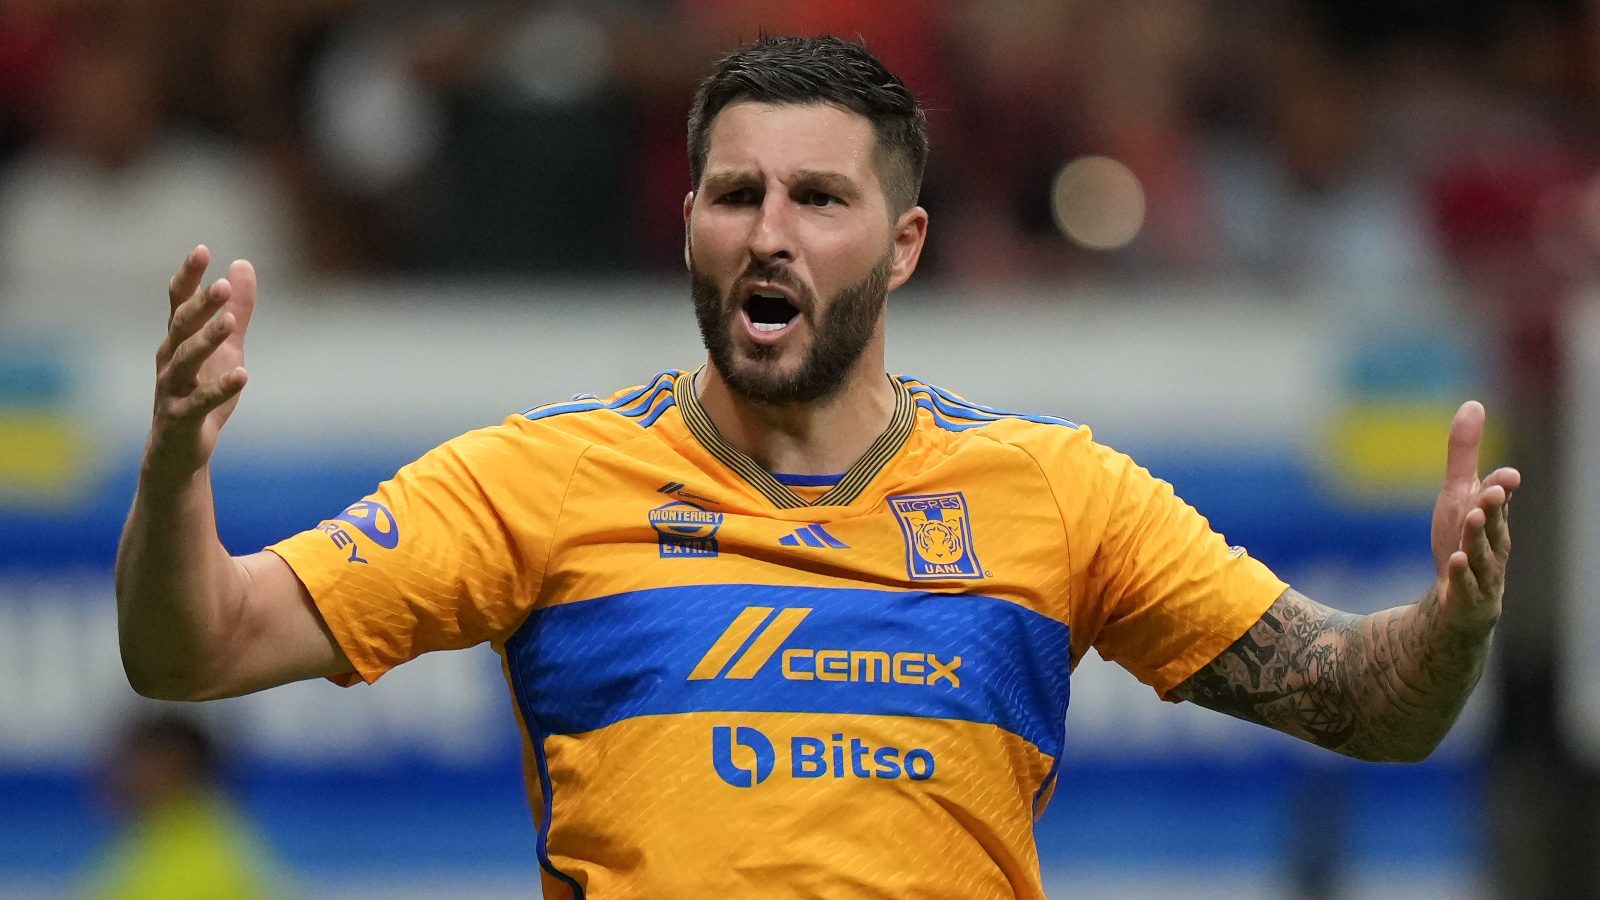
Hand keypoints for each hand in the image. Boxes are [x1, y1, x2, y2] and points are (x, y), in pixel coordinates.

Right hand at [145, 246, 256, 482]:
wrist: (180, 451)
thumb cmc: (201, 392)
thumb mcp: (228, 348)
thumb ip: (238, 310)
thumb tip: (242, 264)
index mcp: (178, 340)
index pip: (179, 302)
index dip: (188, 277)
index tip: (202, 250)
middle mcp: (169, 360)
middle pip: (180, 326)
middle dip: (199, 305)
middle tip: (221, 286)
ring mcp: (171, 389)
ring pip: (185, 361)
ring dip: (207, 340)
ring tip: (231, 322)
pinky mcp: (180, 418)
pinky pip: (199, 401)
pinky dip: (219, 388)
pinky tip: (242, 375)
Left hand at [1430, 401, 1520, 633]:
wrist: (1459, 603)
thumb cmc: (1462, 540)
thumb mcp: (1458, 494)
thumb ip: (1464, 454)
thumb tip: (1474, 404)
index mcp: (1492, 519)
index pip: (1498, 500)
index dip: (1501, 488)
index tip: (1506, 475)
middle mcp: (1492, 545)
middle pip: (1495, 525)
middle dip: (1494, 507)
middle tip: (1492, 490)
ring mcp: (1481, 573)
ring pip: (1483, 554)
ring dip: (1478, 536)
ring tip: (1471, 516)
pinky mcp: (1466, 597)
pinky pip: (1465, 586)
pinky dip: (1461, 574)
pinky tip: (1453, 560)